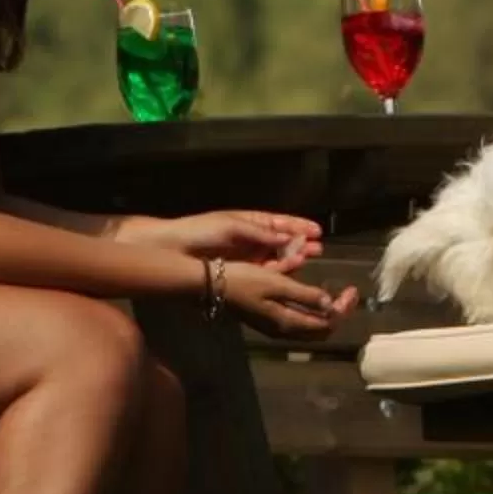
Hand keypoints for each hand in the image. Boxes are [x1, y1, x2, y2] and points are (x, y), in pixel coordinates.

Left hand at [133, 210, 324, 271]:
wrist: (174, 250)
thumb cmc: (201, 231)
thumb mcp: (232, 226)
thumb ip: (261, 233)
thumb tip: (287, 237)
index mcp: (248, 222)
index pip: (279, 223)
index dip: (298, 226)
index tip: (317, 230)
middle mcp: (251, 238)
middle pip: (282, 241)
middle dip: (300, 243)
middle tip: (318, 247)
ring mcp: (247, 255)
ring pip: (276, 256)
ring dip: (293, 256)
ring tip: (309, 255)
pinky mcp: (242, 271)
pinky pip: (266, 269)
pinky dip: (279, 268)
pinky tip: (291, 266)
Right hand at [216, 260, 359, 340]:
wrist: (210, 286)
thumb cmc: (243, 281)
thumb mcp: (277, 284)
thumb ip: (305, 295)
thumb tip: (331, 305)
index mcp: (287, 322)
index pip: (326, 323)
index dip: (343, 309)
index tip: (352, 290)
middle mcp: (282, 329)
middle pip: (319, 330)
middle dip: (337, 313)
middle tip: (347, 294)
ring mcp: (273, 324)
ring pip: (308, 326)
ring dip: (324, 312)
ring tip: (333, 294)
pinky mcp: (265, 317)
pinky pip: (296, 319)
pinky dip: (309, 309)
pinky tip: (308, 294)